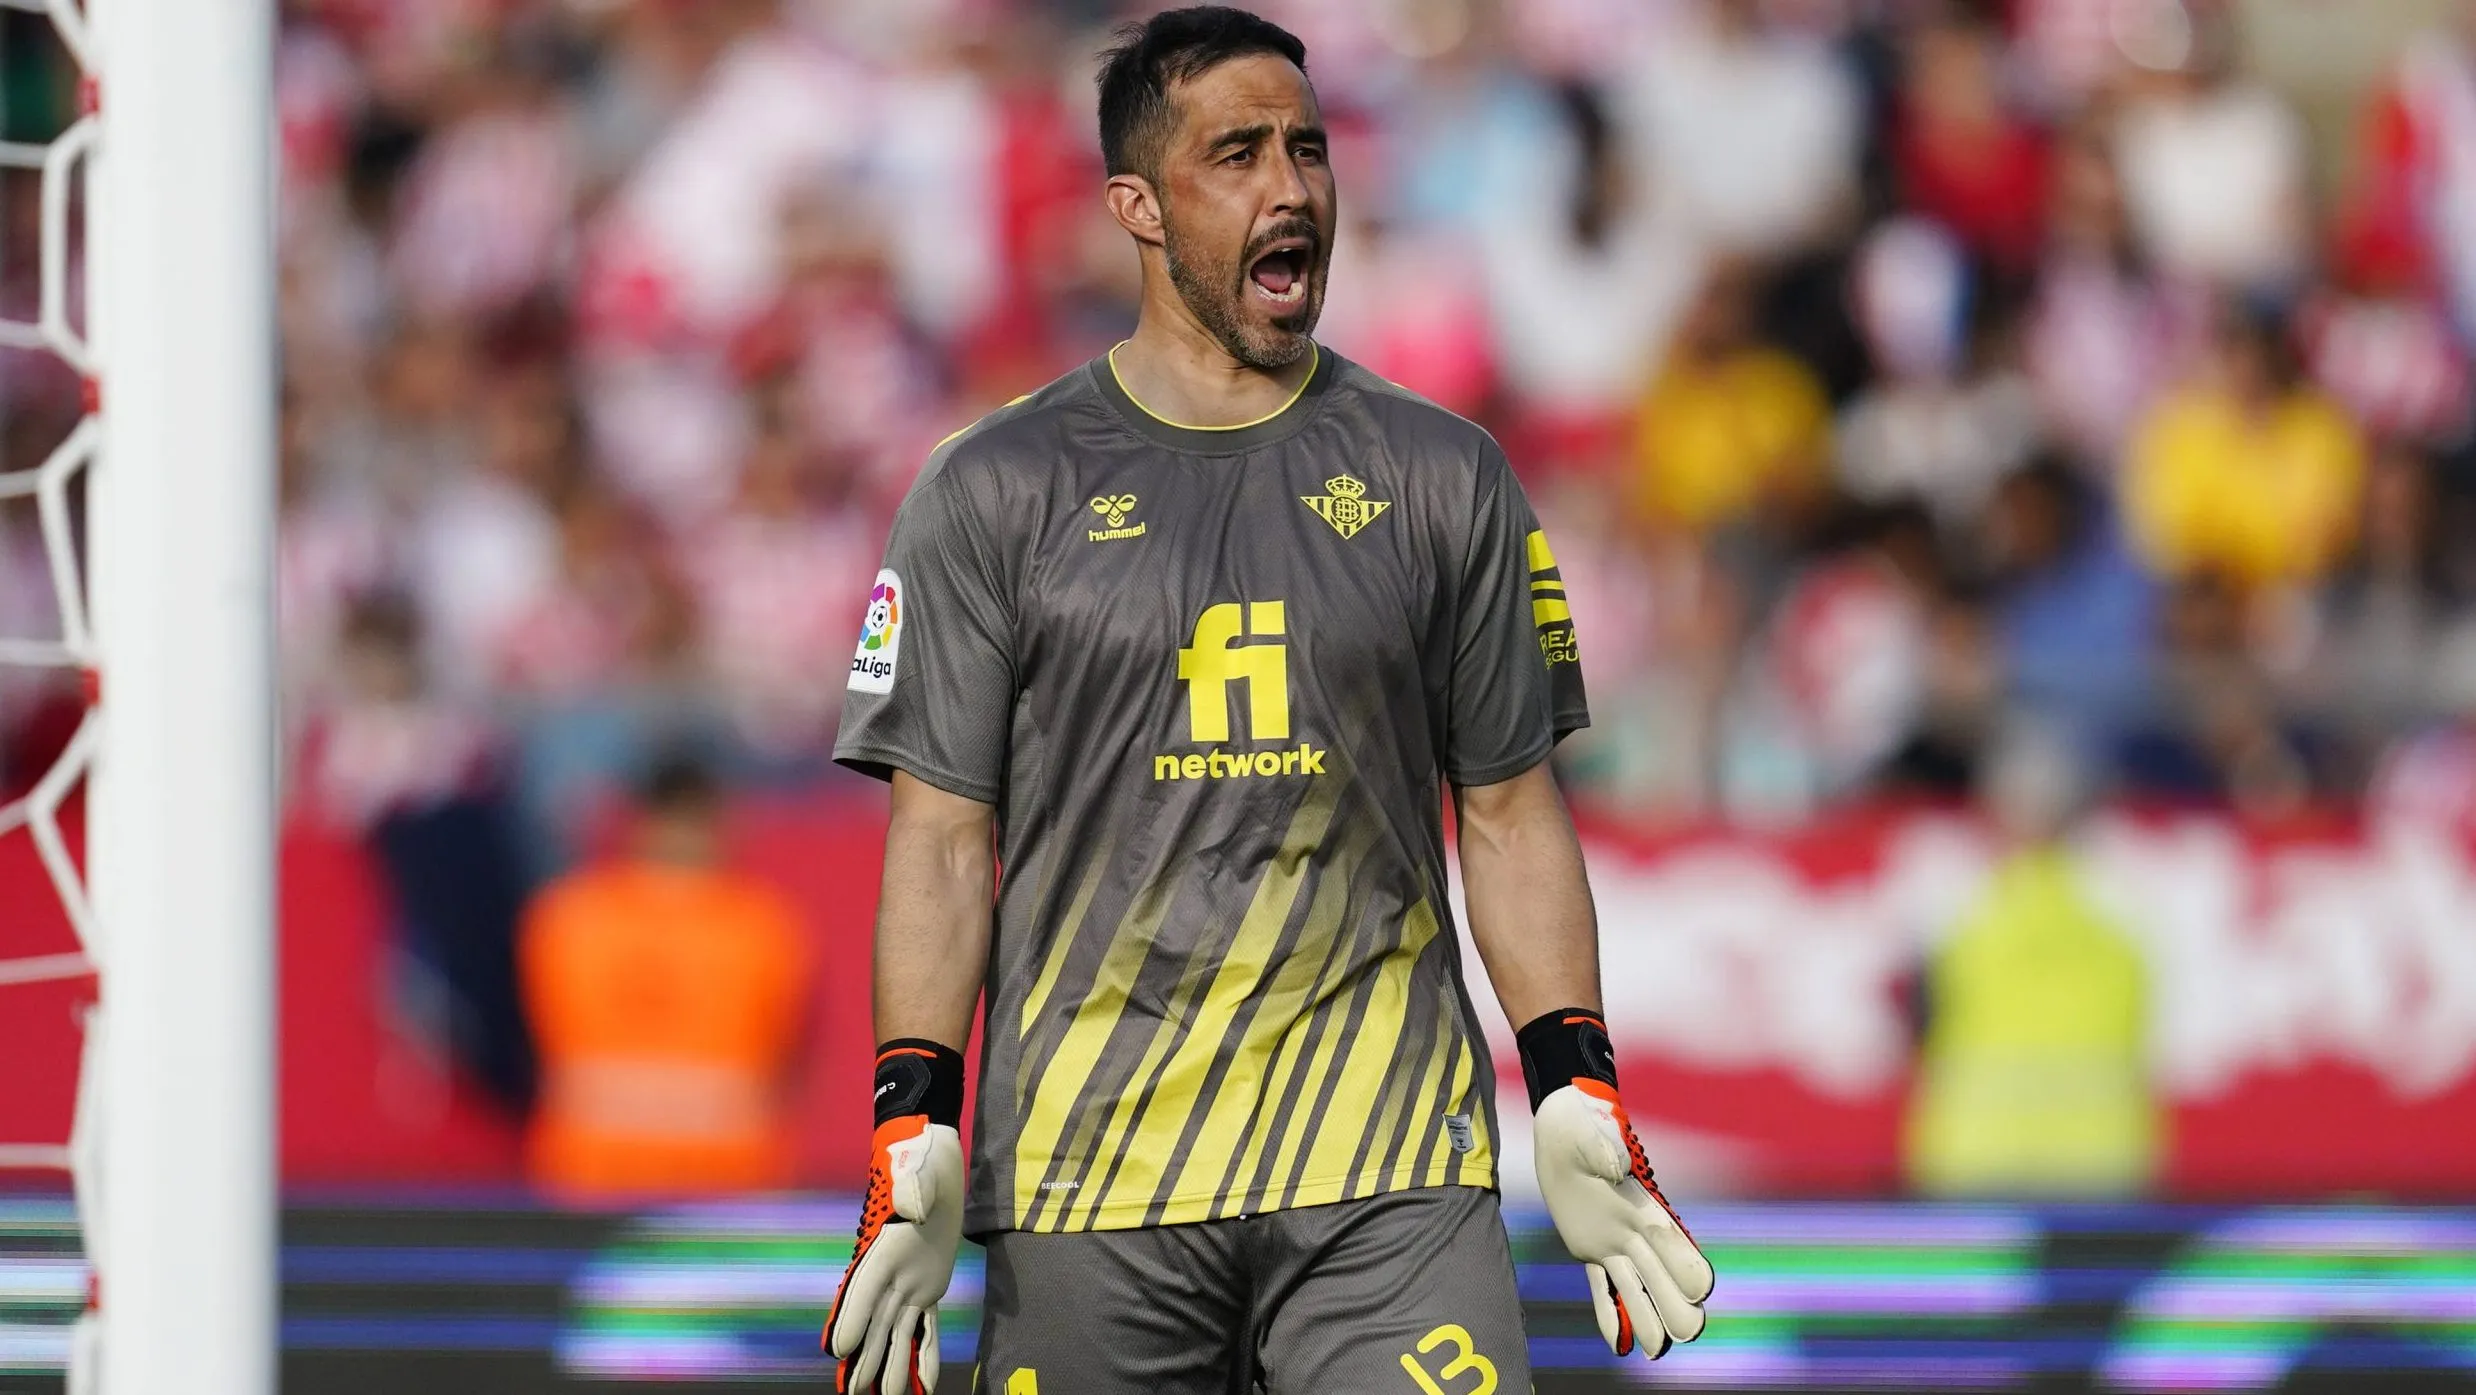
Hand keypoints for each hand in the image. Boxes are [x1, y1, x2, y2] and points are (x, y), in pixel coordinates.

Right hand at [824, 1117, 964, 1392]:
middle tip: (853, 1392)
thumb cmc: (918, 1158)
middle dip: (863, 1358)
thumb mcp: (916, 1167)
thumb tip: (913, 1209)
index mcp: (881, 1247)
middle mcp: (888, 1272)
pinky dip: (925, 1353)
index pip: (861, 1288)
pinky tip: (924, 1383)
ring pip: (894, 1332)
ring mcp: (906, 1282)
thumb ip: (912, 1189)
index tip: (838, 1349)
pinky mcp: (927, 1284)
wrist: (930, 1156)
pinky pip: (924, 1325)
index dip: (851, 1318)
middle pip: (871, 1322)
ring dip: (889, 1365)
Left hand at [1533, 1080, 1714, 1358]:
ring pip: (1635, 1286)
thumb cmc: (1585, 1124)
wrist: (1566, 1128)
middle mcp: (1634, 1229)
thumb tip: (1616, 1166)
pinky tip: (1619, 1342)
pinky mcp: (1590, 1247)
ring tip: (1657, 1351)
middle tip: (1690, 1330)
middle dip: (1675, 1301)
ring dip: (1646, 1316)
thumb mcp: (1594, 1134)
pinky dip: (1610, 1312)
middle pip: (1660, 1272)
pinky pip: (1602, 1285)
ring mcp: (1614, 1241)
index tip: (1700, 1289)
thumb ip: (1607, 1151)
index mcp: (1642, 1203)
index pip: (1670, 1239)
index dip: (1685, 1262)